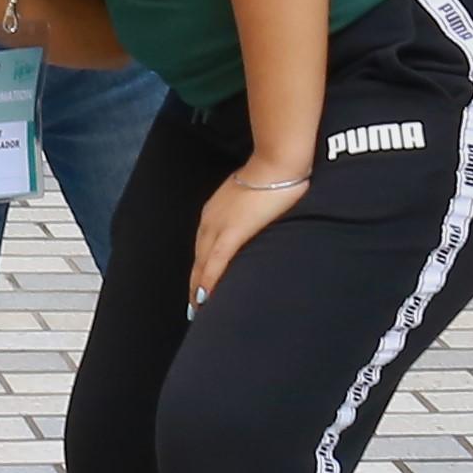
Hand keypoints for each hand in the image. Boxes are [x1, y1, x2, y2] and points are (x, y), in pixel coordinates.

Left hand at [190, 167, 306, 302]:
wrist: (278, 164)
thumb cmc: (275, 174)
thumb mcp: (255, 191)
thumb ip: (251, 207)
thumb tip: (258, 216)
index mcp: (216, 209)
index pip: (203, 243)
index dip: (201, 264)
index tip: (200, 281)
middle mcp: (211, 218)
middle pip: (198, 257)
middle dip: (195, 281)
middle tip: (194, 304)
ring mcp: (219, 226)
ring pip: (201, 264)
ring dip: (198, 287)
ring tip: (198, 308)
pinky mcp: (231, 234)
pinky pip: (215, 263)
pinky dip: (208, 282)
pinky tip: (205, 298)